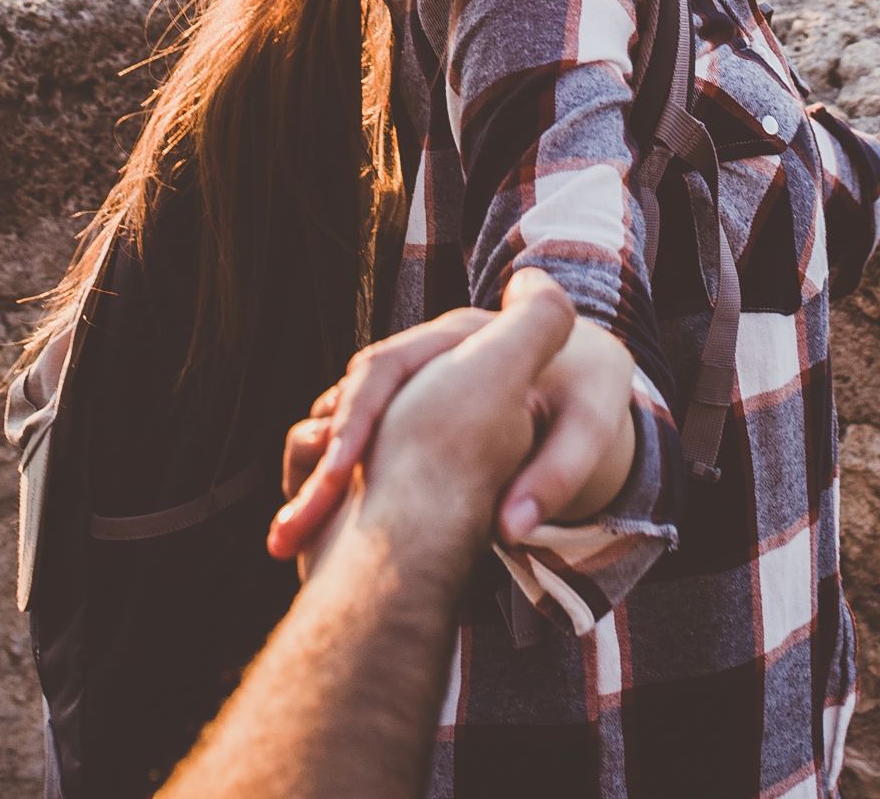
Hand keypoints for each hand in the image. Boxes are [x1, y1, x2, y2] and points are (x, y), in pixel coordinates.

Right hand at [269, 271, 640, 564]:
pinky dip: (314, 493)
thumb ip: (560, 467)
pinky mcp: (392, 438)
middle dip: (319, 467)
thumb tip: (514, 528)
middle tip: (294, 530)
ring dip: (308, 485)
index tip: (339, 475)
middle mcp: (421, 365)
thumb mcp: (590, 419)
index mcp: (458, 340)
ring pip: (332, 431)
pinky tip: (301, 536)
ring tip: (289, 540)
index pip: (385, 367)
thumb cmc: (581, 402)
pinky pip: (334, 455)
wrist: (574, 397)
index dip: (356, 417)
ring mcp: (401, 401)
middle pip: (348, 405)